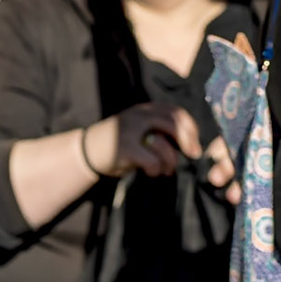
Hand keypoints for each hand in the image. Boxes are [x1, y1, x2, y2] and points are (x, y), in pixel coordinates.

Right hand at [84, 103, 241, 201]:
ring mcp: (129, 131)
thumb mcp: (139, 130)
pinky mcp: (124, 148)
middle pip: (173, 123)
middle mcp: (137, 116)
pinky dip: (156, 170)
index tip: (194, 143)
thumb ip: (159, 130)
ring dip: (170, 163)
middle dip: (188, 141)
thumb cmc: (120, 144)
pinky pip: (152, 161)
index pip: (175, 111)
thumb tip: (190, 144)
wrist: (86, 151)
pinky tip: (150, 172)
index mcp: (143, 110)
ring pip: (164, 146)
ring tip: (165, 170)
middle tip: (193, 155)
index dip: (190, 126)